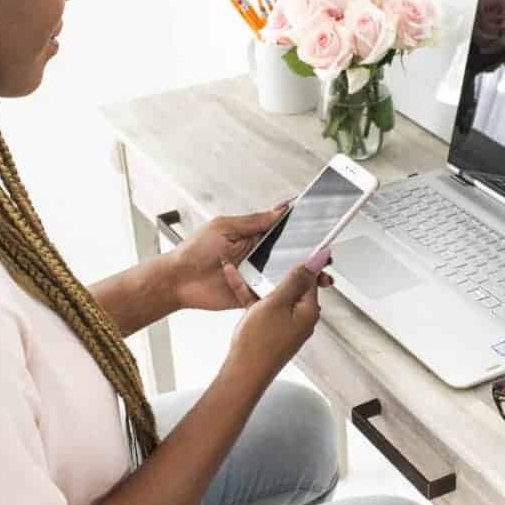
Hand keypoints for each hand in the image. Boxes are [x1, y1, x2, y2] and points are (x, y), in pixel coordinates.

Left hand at [169, 200, 332, 310]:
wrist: (178, 281)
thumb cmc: (194, 251)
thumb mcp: (225, 227)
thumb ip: (254, 222)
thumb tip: (279, 210)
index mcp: (252, 235)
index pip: (283, 228)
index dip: (302, 226)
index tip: (320, 223)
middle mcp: (257, 254)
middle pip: (291, 253)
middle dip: (311, 254)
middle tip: (326, 255)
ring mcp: (256, 275)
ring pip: (287, 275)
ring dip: (305, 276)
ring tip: (321, 277)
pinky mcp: (252, 294)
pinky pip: (274, 294)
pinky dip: (288, 294)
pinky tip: (302, 293)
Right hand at [220, 249, 331, 379]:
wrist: (242, 374)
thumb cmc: (259, 344)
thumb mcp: (277, 302)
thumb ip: (295, 280)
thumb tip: (316, 262)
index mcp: (308, 311)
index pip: (312, 280)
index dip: (304, 263)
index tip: (301, 247)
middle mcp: (300, 319)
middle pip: (293, 286)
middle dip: (277, 272)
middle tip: (267, 257)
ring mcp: (284, 325)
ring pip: (275, 296)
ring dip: (260, 282)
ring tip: (245, 268)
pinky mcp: (269, 331)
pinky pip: (262, 307)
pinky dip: (251, 295)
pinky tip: (237, 282)